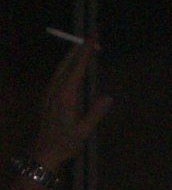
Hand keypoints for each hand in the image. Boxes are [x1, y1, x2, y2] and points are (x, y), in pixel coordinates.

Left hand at [33, 38, 113, 172]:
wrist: (45, 150)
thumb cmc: (66, 143)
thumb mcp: (84, 131)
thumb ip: (95, 113)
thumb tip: (108, 97)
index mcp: (66, 96)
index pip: (77, 69)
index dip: (85, 53)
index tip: (92, 40)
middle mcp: (56, 89)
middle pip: (67, 63)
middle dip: (79, 50)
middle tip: (92, 39)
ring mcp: (50, 91)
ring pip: (61, 67)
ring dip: (72, 56)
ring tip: (83, 48)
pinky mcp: (48, 95)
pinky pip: (58, 74)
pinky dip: (67, 65)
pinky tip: (72, 66)